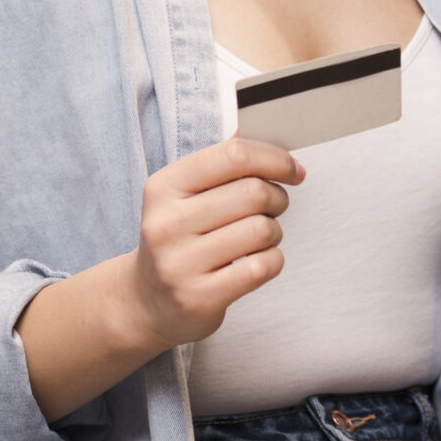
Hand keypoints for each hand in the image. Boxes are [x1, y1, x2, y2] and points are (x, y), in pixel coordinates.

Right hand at [125, 137, 302, 349]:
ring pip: (262, 229)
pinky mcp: (200, 297)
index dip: (275, 159)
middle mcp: (167, 223)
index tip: (292, 170)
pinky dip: (272, 261)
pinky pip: (262, 266)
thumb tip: (269, 140)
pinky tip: (255, 262)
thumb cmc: (179, 239)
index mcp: (164, 187)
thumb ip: (223, 165)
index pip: (234, 155)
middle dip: (278, 198)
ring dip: (274, 232)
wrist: (148, 300)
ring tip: (258, 238)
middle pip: (254, 192)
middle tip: (274, 208)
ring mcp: (180, 263)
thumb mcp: (183, 195)